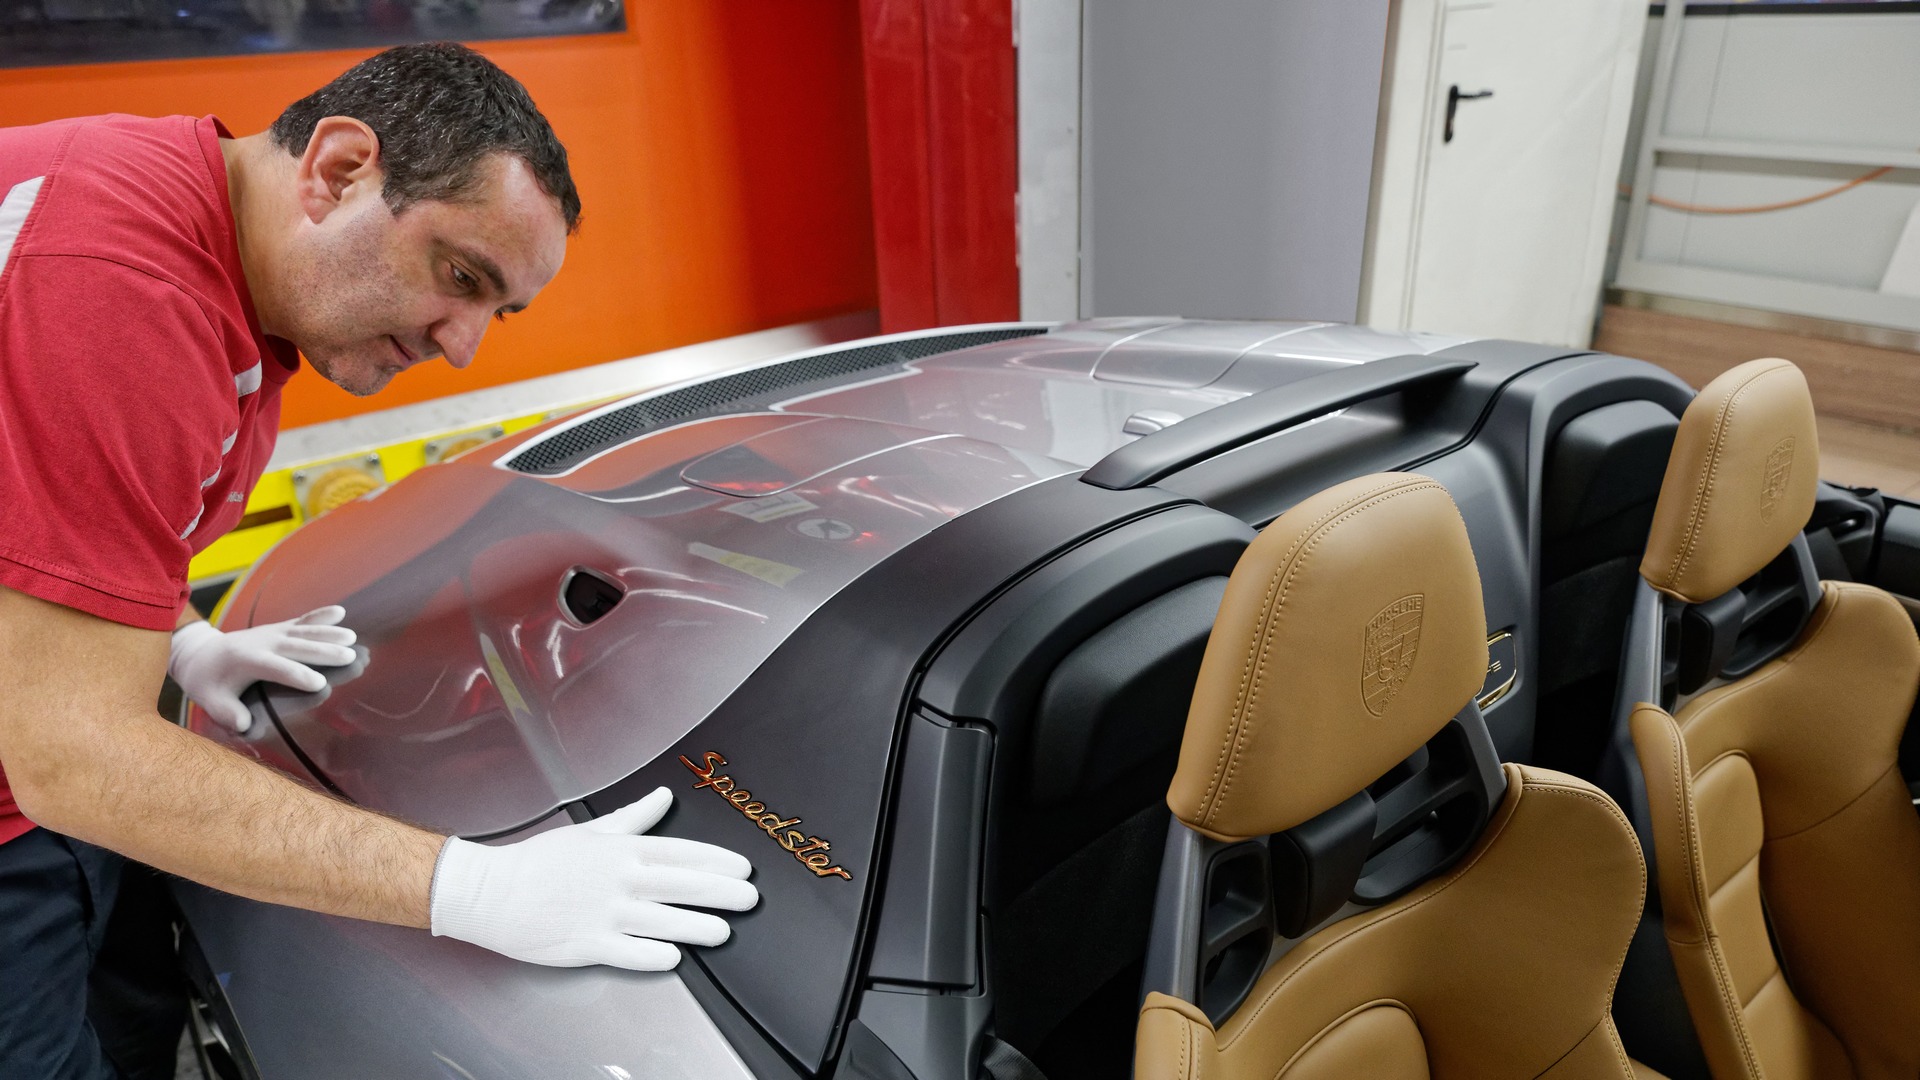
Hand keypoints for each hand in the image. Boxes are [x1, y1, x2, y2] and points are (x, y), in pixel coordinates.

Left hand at [169, 606, 357, 733]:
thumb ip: (226, 712)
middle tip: (349, 657)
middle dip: (323, 651)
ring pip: (303, 631)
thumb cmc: (209, 682)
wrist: (201, 653)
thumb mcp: (210, 700)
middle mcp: (262, 642)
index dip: (298, 676)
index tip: (320, 684)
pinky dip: (321, 616)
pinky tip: (340, 612)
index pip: (276, 668)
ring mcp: (271, 633)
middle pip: (297, 647)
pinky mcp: (278, 629)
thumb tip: (243, 725)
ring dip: (328, 633)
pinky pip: (301, 621)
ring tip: (351, 638)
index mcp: (247, 660)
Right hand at [429, 787, 757, 969]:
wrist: (491, 891)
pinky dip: (653, 953)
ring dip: (698, 925)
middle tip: (749, 898)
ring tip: (724, 931)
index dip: (717, 861)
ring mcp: (604, 913)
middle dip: (722, 892)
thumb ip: (634, 818)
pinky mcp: (587, 943)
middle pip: (681, 885)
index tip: (743, 869)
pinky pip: (629, 951)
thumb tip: (664, 797)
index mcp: (621, 851)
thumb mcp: (591, 832)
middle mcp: (619, 880)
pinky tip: (676, 957)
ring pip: (663, 920)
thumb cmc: (540, 862)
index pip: (681, 853)